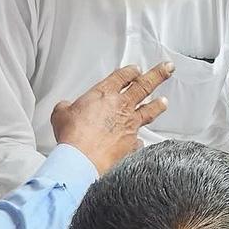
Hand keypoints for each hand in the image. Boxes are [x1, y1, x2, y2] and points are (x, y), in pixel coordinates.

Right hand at [51, 63, 172, 173]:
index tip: (136, 69)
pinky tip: (140, 141)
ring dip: (158, 105)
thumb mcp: (61, 114)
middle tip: (168, 68)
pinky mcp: (132, 144)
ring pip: (149, 111)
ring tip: (164, 101)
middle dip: (158, 75)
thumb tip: (65, 108)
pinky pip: (139, 140)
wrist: (83, 160)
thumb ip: (66, 107)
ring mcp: (130, 125)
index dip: (131, 71)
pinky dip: (139, 140)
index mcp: (104, 94)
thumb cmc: (73, 136)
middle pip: (144, 86)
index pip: (122, 76)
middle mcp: (121, 106)